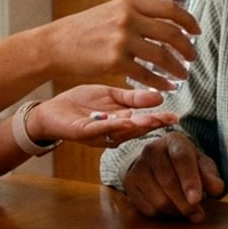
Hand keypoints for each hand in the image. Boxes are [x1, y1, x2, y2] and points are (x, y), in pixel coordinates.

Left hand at [26, 85, 177, 147]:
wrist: (51, 111)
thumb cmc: (81, 104)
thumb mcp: (111, 96)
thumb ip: (133, 98)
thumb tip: (160, 94)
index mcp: (121, 122)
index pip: (144, 120)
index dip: (160, 118)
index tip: (176, 115)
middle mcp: (112, 132)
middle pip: (136, 128)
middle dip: (153, 123)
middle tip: (170, 118)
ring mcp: (98, 134)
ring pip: (121, 131)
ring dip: (136, 126)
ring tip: (152, 119)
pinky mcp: (82, 132)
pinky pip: (98, 129)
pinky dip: (111, 126)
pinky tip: (122, 120)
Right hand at [38, 0, 199, 89]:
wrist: (55, 44)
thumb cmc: (81, 30)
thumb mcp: (109, 11)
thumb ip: (133, 14)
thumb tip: (161, 21)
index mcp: (129, 3)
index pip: (170, 8)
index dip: (188, 20)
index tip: (196, 31)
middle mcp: (128, 19)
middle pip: (171, 33)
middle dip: (187, 48)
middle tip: (193, 57)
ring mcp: (122, 40)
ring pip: (162, 56)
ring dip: (177, 68)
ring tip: (183, 75)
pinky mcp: (115, 61)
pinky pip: (147, 74)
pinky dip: (161, 82)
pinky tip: (167, 87)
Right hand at [118, 131, 225, 223]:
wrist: (156, 162)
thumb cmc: (184, 164)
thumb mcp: (201, 164)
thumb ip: (211, 175)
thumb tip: (217, 189)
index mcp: (174, 141)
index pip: (181, 160)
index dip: (189, 181)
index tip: (197, 199)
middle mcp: (151, 150)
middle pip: (168, 182)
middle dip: (185, 203)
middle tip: (198, 215)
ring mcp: (137, 167)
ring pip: (158, 198)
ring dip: (176, 211)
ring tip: (186, 212)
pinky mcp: (129, 184)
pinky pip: (147, 208)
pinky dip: (163, 215)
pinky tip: (171, 210)